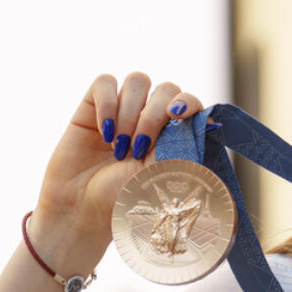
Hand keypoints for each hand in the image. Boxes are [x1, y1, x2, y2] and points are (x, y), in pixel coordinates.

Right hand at [29, 72, 203, 268]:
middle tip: (139, 149)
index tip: (178, 115)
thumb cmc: (126, 198)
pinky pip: (105, 82)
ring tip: (119, 148)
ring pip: (138, 81)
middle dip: (154, 116)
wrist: (82, 209)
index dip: (188, 102)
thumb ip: (183, 145)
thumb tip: (209, 122)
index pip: (190, 102)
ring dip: (130, 113)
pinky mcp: (93, 107)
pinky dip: (107, 104)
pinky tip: (104, 133)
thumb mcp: (162, 173)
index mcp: (174, 135)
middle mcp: (151, 118)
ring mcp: (123, 110)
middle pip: (166, 88)